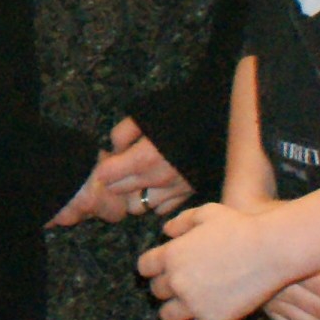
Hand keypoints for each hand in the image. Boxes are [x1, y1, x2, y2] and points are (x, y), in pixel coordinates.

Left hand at [50, 118, 187, 227]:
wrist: (216, 116)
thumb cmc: (178, 111)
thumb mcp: (143, 113)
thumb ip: (122, 133)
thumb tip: (114, 149)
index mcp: (144, 158)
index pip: (107, 177)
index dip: (102, 169)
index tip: (105, 161)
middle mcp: (158, 179)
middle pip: (120, 193)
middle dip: (114, 182)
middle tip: (117, 169)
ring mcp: (174, 189)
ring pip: (140, 207)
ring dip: (134, 194)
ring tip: (137, 179)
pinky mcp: (188, 193)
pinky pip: (162, 209)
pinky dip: (155, 200)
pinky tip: (156, 185)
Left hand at [139, 199, 305, 319]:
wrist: (270, 249)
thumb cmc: (240, 226)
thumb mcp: (206, 213)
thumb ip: (181, 221)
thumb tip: (165, 231)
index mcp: (171, 254)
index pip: (144, 267)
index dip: (151, 268)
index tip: (157, 270)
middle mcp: (177, 281)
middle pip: (156, 291)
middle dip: (164, 288)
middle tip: (176, 286)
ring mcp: (194, 304)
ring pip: (167, 316)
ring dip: (170, 312)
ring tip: (178, 311)